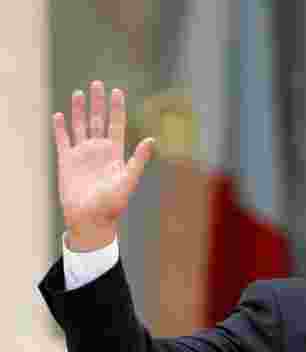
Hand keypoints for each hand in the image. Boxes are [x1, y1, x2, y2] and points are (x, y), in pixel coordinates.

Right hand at [53, 80, 154, 250]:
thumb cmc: (112, 204)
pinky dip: (60, 128)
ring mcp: (82, 154)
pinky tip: (59, 115)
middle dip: (97, 102)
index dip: (117, 108)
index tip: (118, 91)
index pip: (116, 125)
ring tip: (79, 93)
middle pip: (98, 120)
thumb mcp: (128, 180)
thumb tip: (151, 140)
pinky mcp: (66, 161)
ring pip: (80, 126)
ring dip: (78, 110)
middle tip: (97, 84)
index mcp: (114, 153)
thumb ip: (138, 160)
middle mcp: (98, 150)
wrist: (91, 219)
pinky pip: (62, 140)